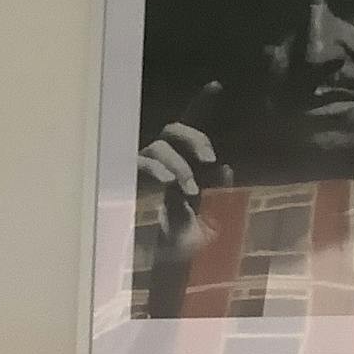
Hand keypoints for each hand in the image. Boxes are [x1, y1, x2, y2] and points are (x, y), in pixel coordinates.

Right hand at [137, 81, 231, 254]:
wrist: (165, 267)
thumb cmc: (188, 241)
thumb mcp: (214, 213)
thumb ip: (220, 189)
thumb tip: (225, 168)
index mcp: (183, 162)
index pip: (190, 127)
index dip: (201, 104)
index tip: (216, 85)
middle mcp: (161, 161)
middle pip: (173, 128)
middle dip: (193, 137)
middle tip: (209, 157)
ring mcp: (143, 171)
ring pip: (159, 146)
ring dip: (178, 163)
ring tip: (188, 187)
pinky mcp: (128, 184)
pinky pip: (141, 165)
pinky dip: (158, 170)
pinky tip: (169, 183)